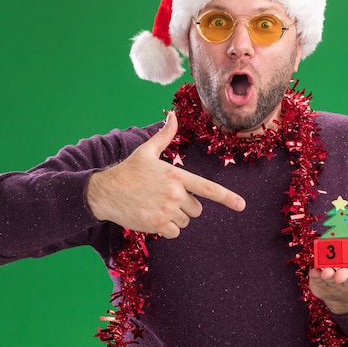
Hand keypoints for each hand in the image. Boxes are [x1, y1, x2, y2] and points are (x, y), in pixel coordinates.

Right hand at [86, 111, 245, 238]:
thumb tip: (173, 115)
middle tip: (166, 198)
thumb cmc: (128, 171)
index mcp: (176, 175)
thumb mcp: (147, 151)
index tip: (242, 205)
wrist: (105, 192)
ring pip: (186, 221)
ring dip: (176, 217)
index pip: (207, 188)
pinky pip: (175, 232)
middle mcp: (175, 194)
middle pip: (197, 209)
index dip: (227, 197)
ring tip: (157, 206)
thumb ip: (165, 135)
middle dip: (186, 205)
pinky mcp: (157, 225)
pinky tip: (153, 217)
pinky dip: (167, 228)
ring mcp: (166, 210)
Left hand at [308, 214, 347, 314]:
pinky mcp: (321, 281)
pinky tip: (313, 271)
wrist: (343, 289)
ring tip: (326, 273)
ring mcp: (334, 280)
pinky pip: (317, 279)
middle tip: (339, 275)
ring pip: (332, 278)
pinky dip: (315, 275)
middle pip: (346, 276)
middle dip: (343, 274)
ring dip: (329, 275)